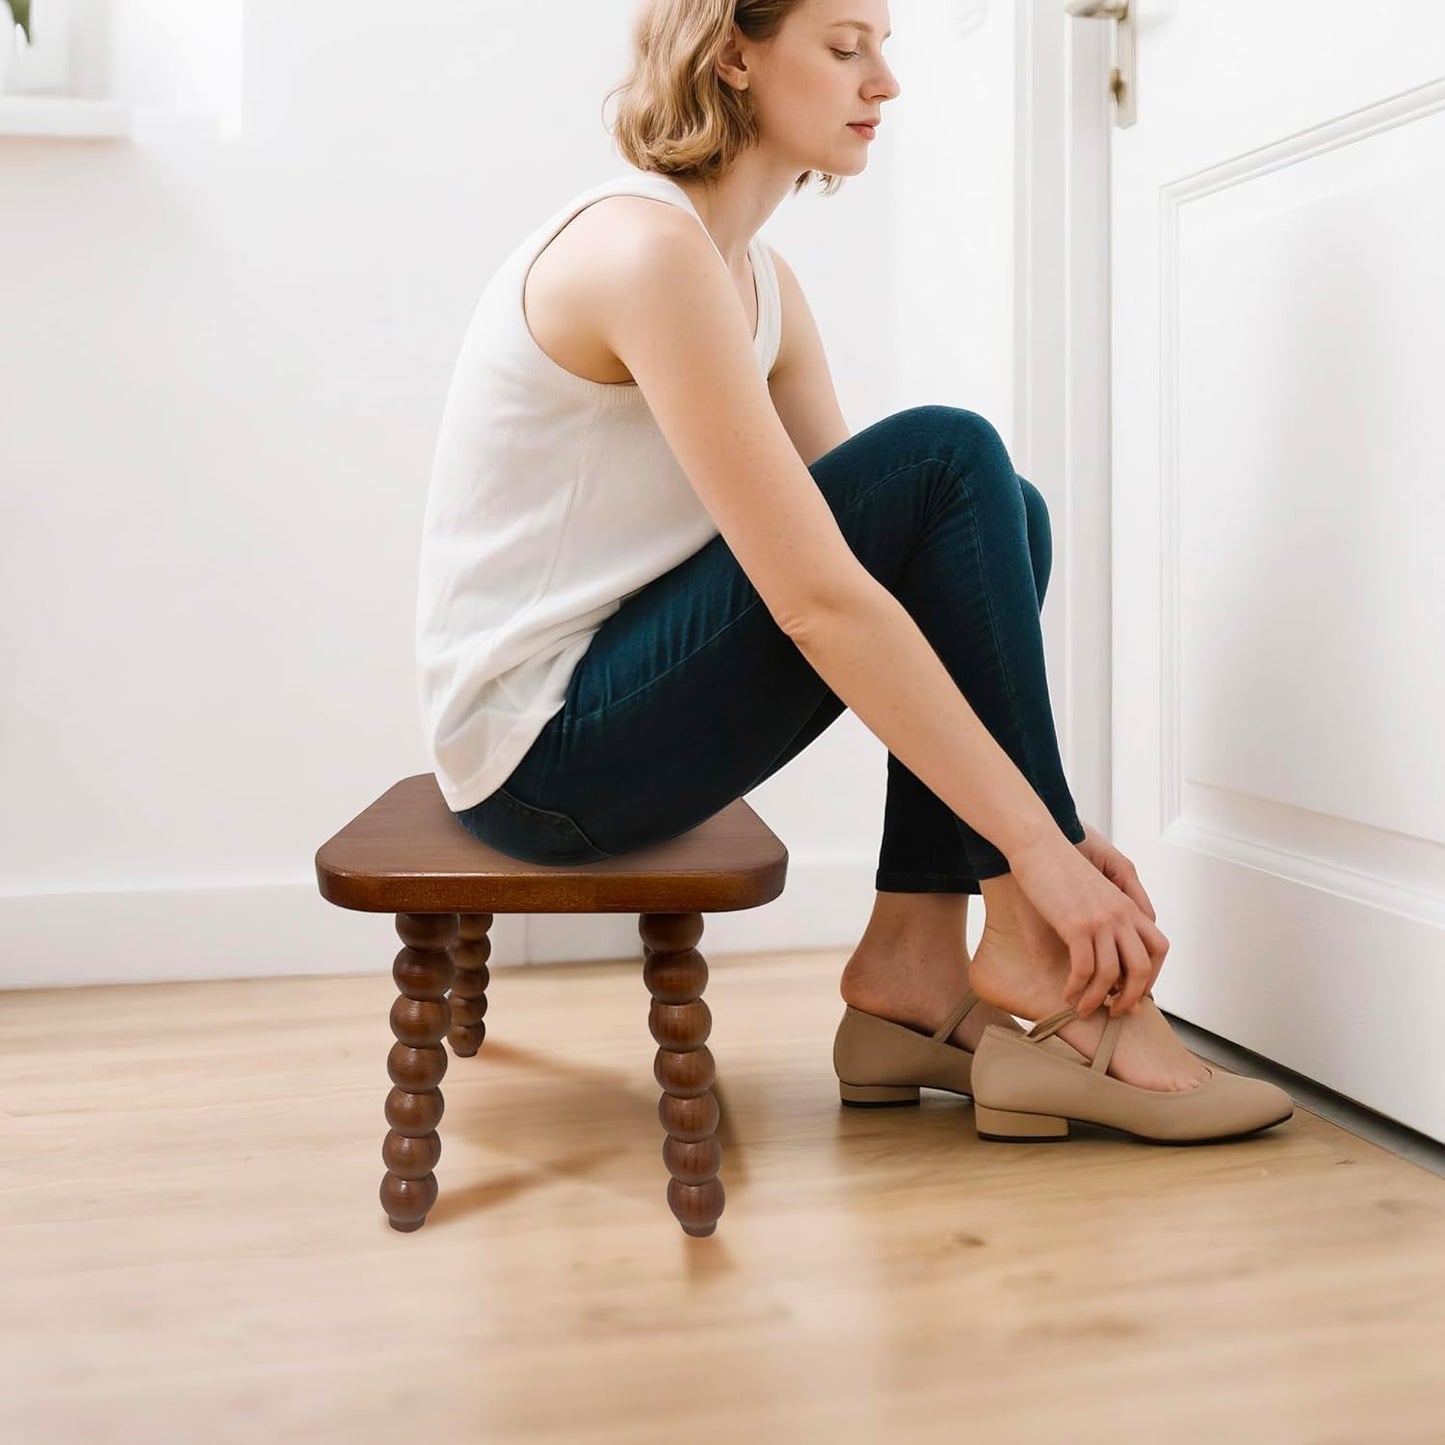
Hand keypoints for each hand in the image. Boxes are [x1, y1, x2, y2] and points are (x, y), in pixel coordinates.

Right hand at [1004, 827, 1169, 1018]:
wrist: (1039, 845)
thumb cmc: (1059, 866)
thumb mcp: (1093, 890)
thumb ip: (1106, 913)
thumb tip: (1103, 945)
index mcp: (1128, 906)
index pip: (1158, 948)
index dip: (1151, 976)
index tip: (1133, 992)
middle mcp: (1121, 915)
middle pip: (1142, 968)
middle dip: (1130, 998)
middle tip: (1114, 1011)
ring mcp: (1100, 921)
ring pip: (1112, 975)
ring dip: (1098, 999)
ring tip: (1083, 1009)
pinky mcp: (1076, 925)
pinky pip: (1084, 969)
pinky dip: (1077, 988)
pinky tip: (1067, 994)